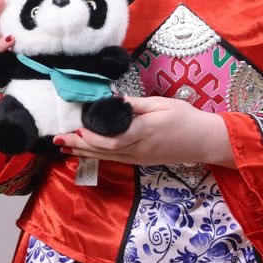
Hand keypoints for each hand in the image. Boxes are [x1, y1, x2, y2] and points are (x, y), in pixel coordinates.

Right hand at [0, 0, 31, 50]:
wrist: (27, 68)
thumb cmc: (29, 39)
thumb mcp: (31, 16)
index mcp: (6, 17)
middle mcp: (1, 26)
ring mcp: (0, 39)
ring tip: (2, 0)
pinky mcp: (4, 54)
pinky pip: (0, 49)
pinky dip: (4, 43)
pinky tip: (12, 38)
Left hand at [53, 96, 234, 168]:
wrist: (204, 141)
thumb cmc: (185, 118)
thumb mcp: (161, 104)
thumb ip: (135, 105)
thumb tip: (113, 101)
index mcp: (144, 132)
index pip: (114, 139)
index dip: (93, 137)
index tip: (78, 128)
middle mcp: (138, 149)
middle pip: (104, 151)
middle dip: (78, 145)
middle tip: (57, 139)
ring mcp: (139, 158)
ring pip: (106, 157)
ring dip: (83, 152)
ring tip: (63, 146)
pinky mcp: (140, 161)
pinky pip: (114, 159)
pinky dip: (96, 155)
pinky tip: (83, 151)